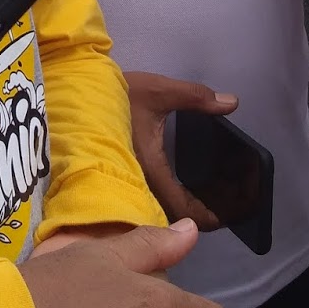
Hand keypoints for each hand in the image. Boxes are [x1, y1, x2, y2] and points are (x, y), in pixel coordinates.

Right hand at [124, 71, 237, 227]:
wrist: (77, 92)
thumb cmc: (116, 94)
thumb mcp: (158, 90)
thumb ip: (195, 96)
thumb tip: (231, 102)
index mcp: (149, 168)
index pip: (182, 207)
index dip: (207, 217)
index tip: (228, 216)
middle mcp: (137, 182)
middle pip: (173, 215)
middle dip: (201, 214)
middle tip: (226, 204)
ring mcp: (127, 181)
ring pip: (161, 208)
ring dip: (186, 206)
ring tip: (212, 193)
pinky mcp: (122, 174)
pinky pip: (150, 197)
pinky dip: (172, 196)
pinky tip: (185, 183)